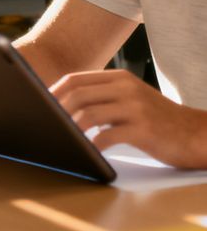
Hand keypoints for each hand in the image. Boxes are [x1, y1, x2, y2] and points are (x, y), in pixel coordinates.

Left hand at [52, 70, 206, 167]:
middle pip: (77, 94)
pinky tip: (84, 152)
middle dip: (55, 110)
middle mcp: (126, 88)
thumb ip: (103, 99)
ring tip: (59, 138)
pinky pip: (108, 136)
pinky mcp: (144, 129)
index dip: (52, 92)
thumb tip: (63, 107)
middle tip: (43, 124)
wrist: (196, 133)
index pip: (75, 79)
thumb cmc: (157, 120)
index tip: (38, 105)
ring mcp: (136, 107)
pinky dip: (91, 145)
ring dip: (69, 128)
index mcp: (119, 78)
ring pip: (89, 114)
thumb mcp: (130, 100)